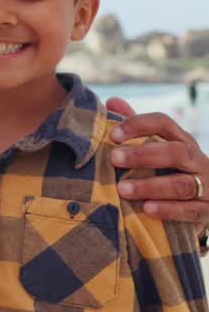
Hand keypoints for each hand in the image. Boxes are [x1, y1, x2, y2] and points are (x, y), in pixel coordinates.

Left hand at [108, 97, 208, 224]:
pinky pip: (191, 210)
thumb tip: (112, 101)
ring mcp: (206, 185)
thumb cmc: (168, 170)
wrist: (202, 202)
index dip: (139, 125)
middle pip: (175, 152)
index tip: (113, 135)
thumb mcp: (154, 148)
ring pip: (182, 184)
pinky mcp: (207, 210)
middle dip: (143, 155)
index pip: (164, 123)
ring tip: (122, 189)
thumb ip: (135, 129)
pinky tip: (147, 209)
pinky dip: (169, 210)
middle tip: (114, 159)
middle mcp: (197, 159)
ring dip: (150, 186)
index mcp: (181, 140)